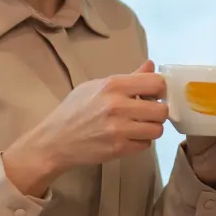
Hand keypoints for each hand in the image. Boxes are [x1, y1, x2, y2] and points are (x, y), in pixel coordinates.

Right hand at [3, 61, 168, 195]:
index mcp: (113, 85)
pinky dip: (141, 142)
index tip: (155, 95)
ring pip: (157, 129)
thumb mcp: (96, 86)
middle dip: (158, 112)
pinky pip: (146, 145)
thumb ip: (127, 78)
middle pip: (161, 109)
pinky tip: (129, 137)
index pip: (156, 83)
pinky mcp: (118, 149)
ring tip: (139, 126)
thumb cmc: (74, 110)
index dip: (160, 90)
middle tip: (148, 114)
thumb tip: (151, 66)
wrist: (54, 141)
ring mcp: (118, 129)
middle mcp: (118, 106)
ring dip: (151, 128)